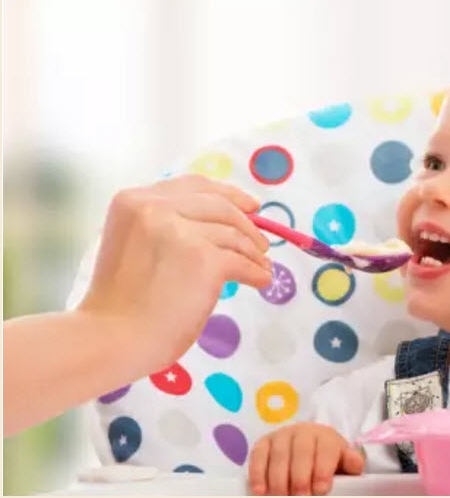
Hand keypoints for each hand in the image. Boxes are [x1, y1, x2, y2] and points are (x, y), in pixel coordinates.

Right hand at [76, 175, 271, 372]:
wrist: (112, 338)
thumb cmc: (121, 302)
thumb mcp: (135, 243)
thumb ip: (167, 224)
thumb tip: (224, 222)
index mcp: (134, 200)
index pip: (195, 186)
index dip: (229, 194)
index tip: (251, 206)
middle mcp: (155, 207)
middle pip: (220, 206)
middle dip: (247, 225)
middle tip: (262, 244)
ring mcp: (180, 232)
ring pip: (234, 235)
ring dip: (254, 253)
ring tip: (261, 267)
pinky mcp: (204, 259)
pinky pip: (242, 262)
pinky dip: (256, 272)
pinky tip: (260, 281)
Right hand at [248, 422, 365, 495]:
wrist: (309, 446)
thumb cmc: (327, 460)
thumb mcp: (342, 461)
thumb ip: (351, 463)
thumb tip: (355, 464)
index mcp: (325, 436)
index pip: (325, 449)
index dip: (322, 470)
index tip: (321, 489)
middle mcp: (303, 432)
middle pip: (300, 452)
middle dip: (300, 477)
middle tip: (301, 496)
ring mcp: (281, 436)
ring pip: (278, 455)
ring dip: (278, 479)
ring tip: (281, 497)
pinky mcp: (263, 444)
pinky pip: (258, 456)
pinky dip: (258, 474)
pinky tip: (260, 491)